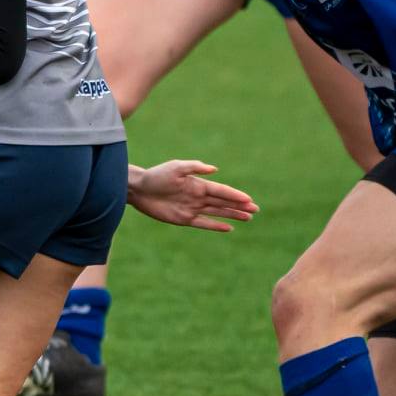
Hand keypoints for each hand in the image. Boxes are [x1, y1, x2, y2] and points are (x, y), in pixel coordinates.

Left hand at [127, 160, 257, 231]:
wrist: (139, 189)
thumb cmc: (156, 176)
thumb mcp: (175, 167)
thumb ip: (194, 167)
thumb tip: (215, 170)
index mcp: (198, 184)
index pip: (221, 191)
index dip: (235, 196)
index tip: (249, 200)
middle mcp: (197, 197)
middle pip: (223, 203)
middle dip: (239, 206)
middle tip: (256, 210)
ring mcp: (192, 208)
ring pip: (217, 213)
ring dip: (232, 215)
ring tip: (248, 217)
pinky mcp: (183, 219)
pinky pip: (203, 223)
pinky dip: (216, 226)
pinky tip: (229, 228)